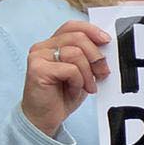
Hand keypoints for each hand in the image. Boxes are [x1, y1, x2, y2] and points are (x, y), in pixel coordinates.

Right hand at [23, 21, 111, 137]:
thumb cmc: (63, 95)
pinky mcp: (37, 69)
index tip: (106, 41)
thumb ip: (89, 57)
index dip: (91, 30)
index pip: (72, 26)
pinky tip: (73, 91)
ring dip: (88, 73)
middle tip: (103, 73)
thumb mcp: (82, 73)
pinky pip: (70, 69)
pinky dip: (78, 81)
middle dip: (96, 56)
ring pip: (75, 53)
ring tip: (87, 87)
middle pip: (78, 38)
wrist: (45, 118)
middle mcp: (42, 47)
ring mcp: (37, 56)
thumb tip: (106, 46)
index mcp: (53, 44)